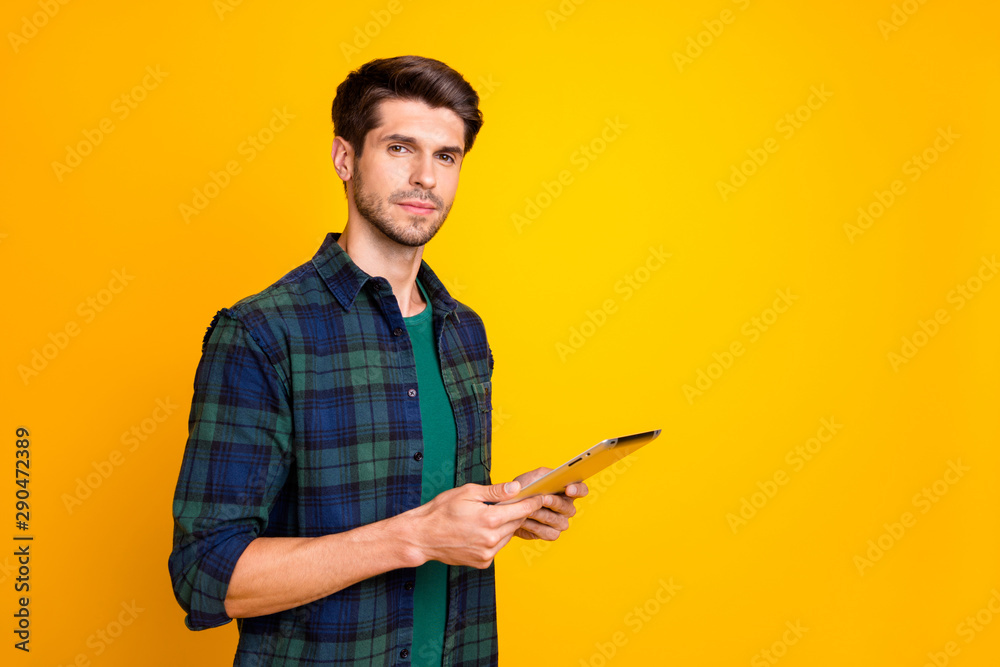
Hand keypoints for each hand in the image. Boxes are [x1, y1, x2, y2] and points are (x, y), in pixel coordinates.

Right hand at [403, 481, 544, 568]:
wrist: (422, 537)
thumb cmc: (441, 512)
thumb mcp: (468, 493)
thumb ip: (495, 491)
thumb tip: (516, 487)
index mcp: (489, 519)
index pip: (521, 509)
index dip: (533, 502)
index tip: (540, 496)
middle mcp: (491, 539)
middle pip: (516, 522)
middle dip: (517, 512)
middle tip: (515, 502)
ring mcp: (487, 553)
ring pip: (507, 536)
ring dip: (505, 525)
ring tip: (493, 516)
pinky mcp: (483, 562)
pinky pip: (497, 547)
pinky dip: (495, 538)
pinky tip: (482, 530)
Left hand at [511, 467, 588, 540]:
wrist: (510, 507)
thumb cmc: (524, 489)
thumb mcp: (532, 477)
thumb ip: (543, 474)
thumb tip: (550, 477)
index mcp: (567, 491)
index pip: (582, 490)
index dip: (578, 490)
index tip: (568, 489)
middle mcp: (567, 508)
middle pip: (568, 508)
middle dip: (555, 503)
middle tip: (543, 499)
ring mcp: (560, 522)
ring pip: (557, 521)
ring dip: (541, 515)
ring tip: (529, 510)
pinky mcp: (551, 534)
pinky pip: (548, 533)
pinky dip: (534, 526)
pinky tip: (524, 521)